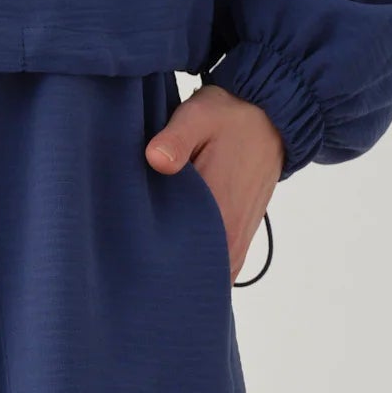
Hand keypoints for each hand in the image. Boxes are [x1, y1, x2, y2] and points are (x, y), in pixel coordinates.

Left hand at [144, 83, 282, 276]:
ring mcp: (236, 243)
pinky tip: (168, 240)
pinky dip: (190, 258)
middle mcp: (232, 240)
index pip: (178, 265)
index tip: (121, 250)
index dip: (146, 262)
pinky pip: (211, 265)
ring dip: (174, 264)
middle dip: (155, 268)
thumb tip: (155, 159)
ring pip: (199, 274)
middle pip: (186, 276)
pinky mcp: (237, 239)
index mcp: (220, 216)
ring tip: (145, 244)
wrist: (270, 119)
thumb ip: (175, 138)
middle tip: (125, 247)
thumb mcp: (199, 116)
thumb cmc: (230, 118)